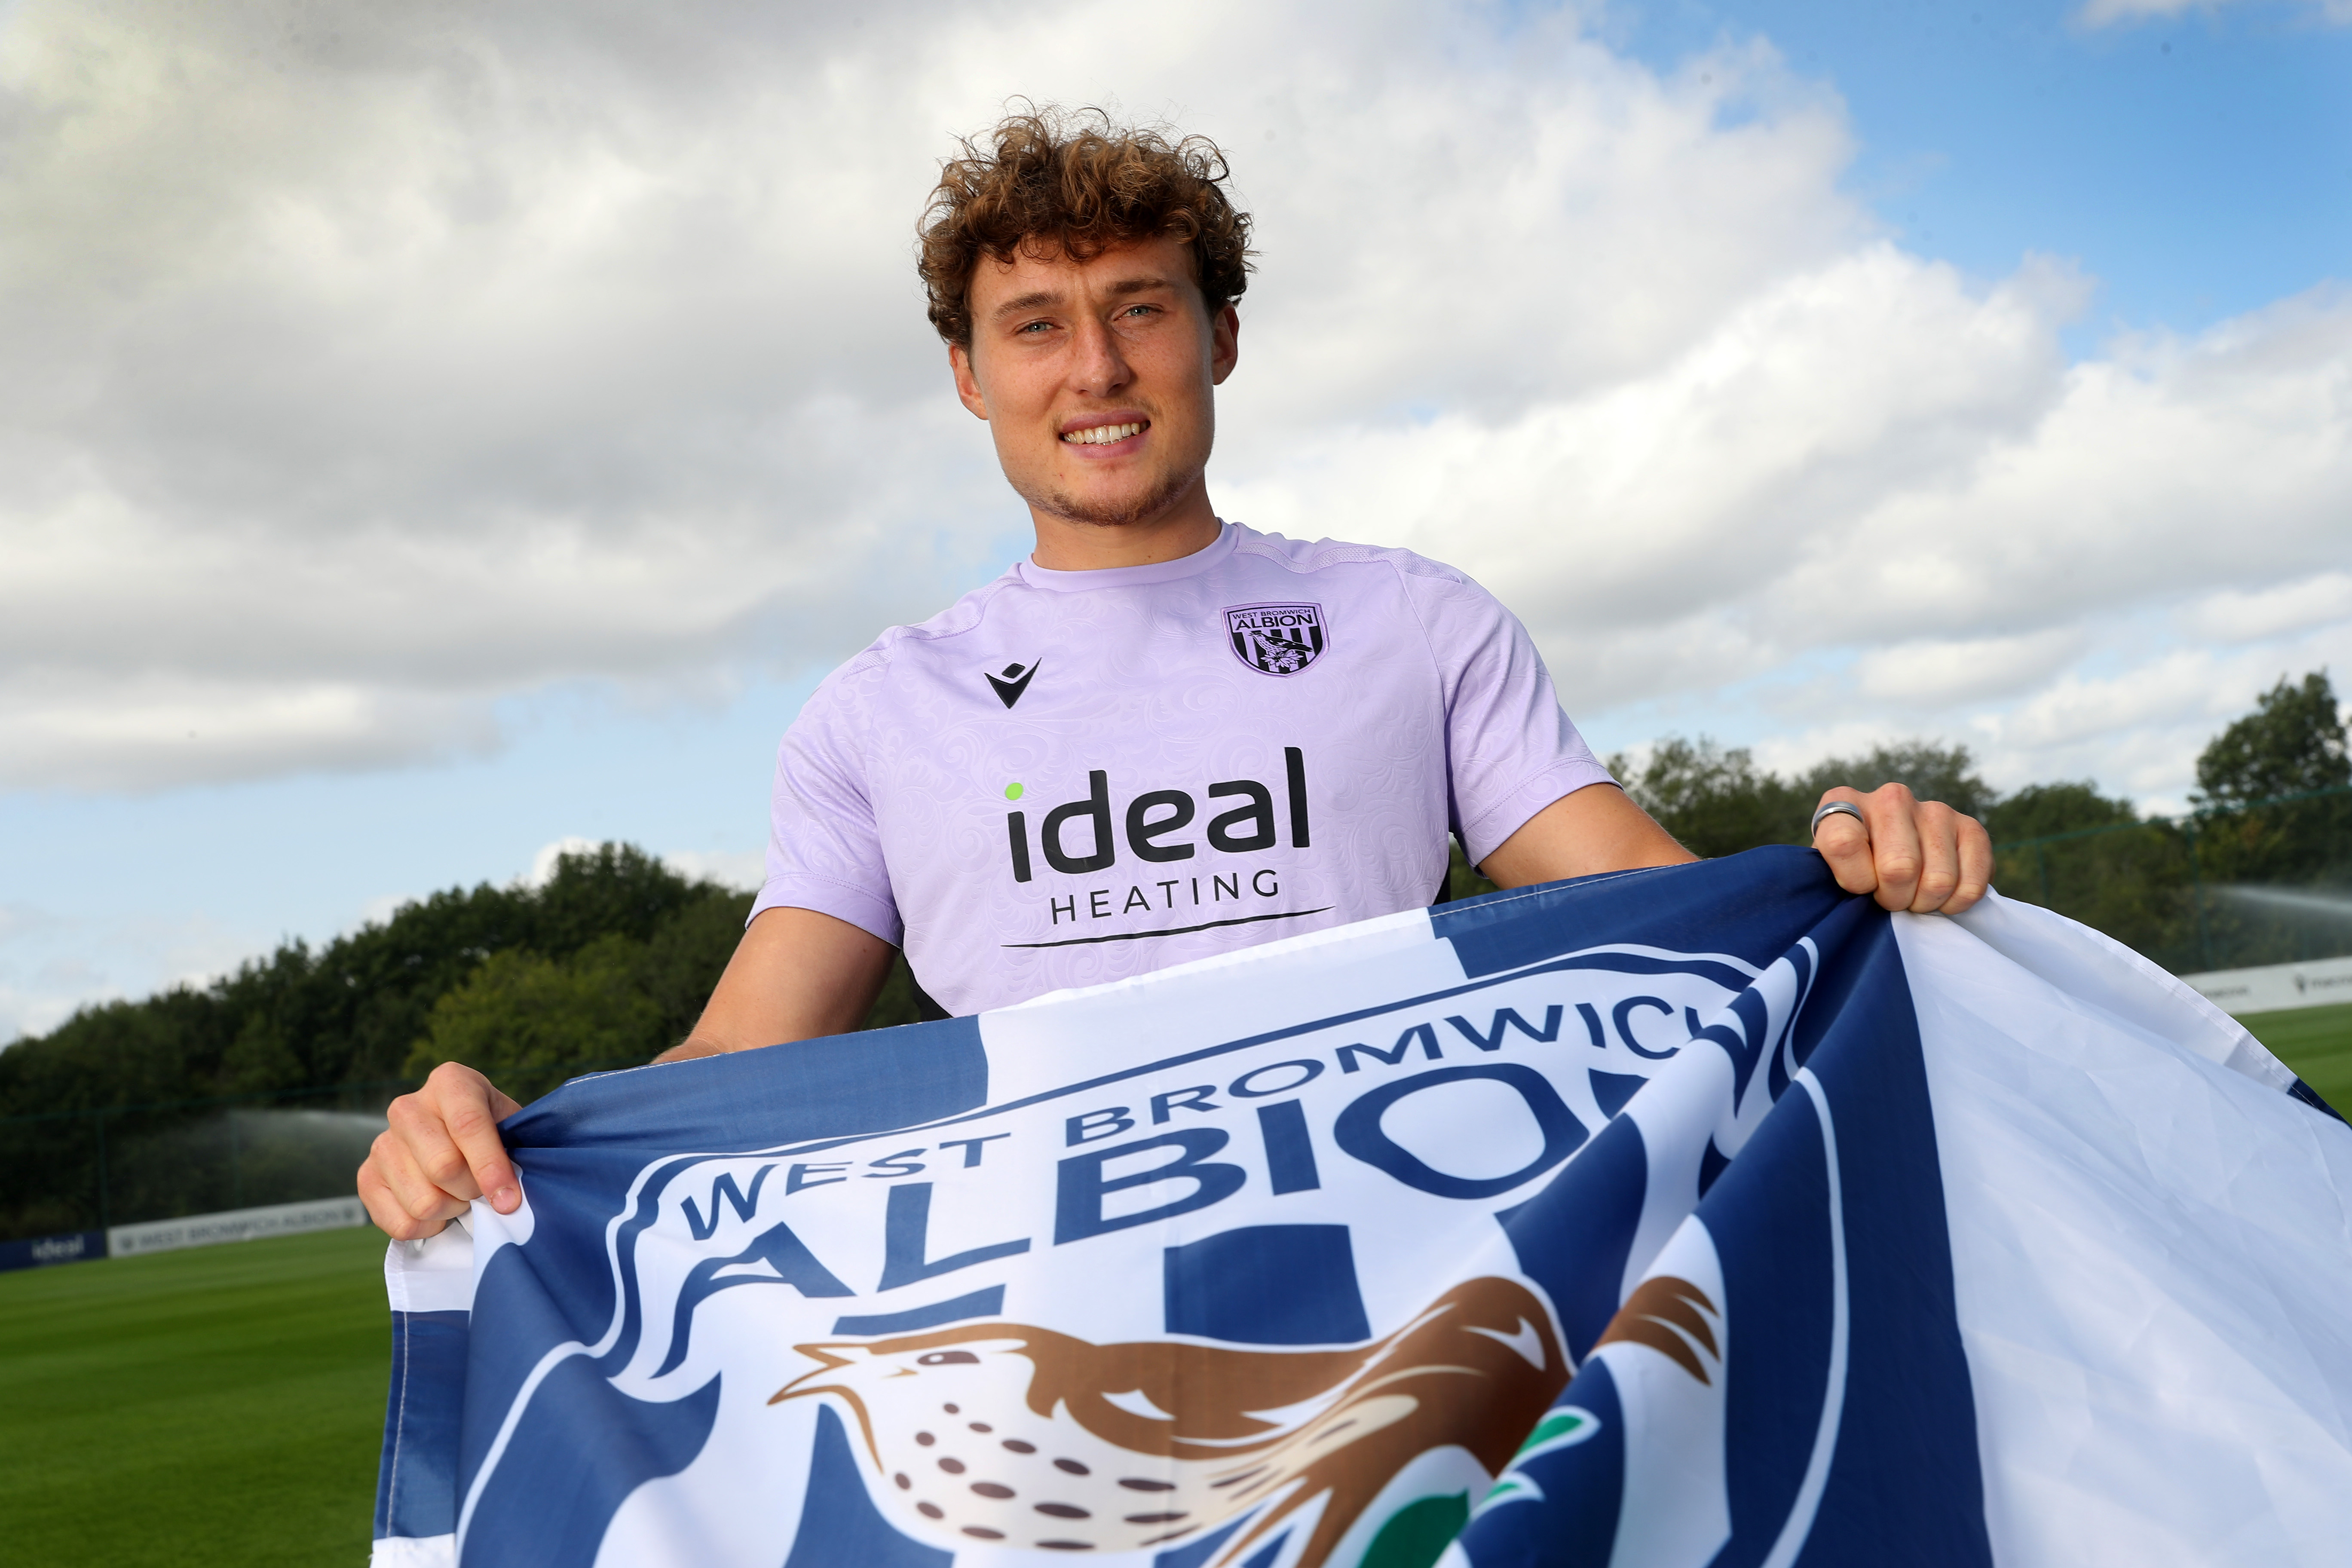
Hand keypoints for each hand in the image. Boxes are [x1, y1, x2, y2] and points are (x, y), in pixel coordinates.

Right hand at [357, 1062, 522, 1239]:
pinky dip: (428, 1227)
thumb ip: (514, 1152)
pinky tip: (438, 1208)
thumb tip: (507, 1199)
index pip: (468, 1125)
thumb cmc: (492, 1131)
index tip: (508, 1200)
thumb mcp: (511, 1126)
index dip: (490, 1167)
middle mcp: (408, 1108)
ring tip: (458, 1194)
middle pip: (443, 1167)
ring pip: (423, 1202)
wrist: (454, 1140)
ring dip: (451, 1209)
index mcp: (450, 1082)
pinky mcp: (366, 1178)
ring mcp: (382, 1143)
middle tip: (481, 1189)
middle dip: (472, 1190)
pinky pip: (401, 1224)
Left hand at [1811, 783, 1991, 914]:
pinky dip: (1955, 903)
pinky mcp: (1971, 828)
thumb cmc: (1853, 870)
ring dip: (1925, 902)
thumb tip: (1856, 899)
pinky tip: (1941, 895)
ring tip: (1914, 895)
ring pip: (1939, 880)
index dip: (1854, 880)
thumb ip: (1832, 880)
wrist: (1892, 861)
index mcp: (1844, 802)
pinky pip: (1971, 884)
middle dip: (1894, 899)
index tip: (1859, 887)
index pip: (1843, 842)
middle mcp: (1891, 798)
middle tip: (1890, 898)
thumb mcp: (1829, 872)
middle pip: (1899, 868)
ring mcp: (1935, 809)